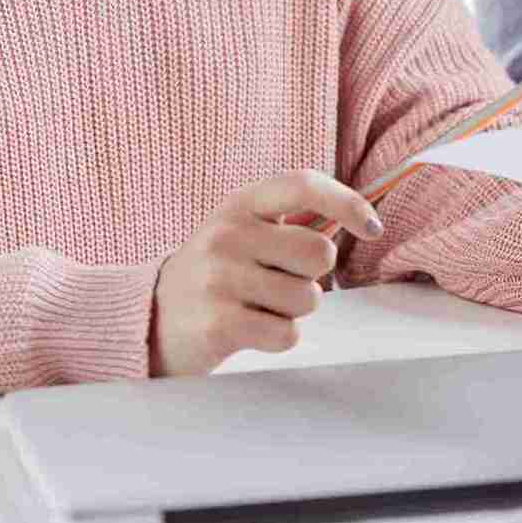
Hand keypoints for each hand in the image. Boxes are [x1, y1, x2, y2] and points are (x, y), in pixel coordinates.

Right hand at [149, 170, 382, 376]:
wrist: (148, 318)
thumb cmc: (216, 273)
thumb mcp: (243, 231)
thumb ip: (292, 222)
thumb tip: (362, 219)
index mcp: (240, 204)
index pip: (304, 185)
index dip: (348, 202)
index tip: (373, 228)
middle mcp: (228, 234)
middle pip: (320, 253)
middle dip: (312, 276)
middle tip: (279, 282)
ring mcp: (220, 278)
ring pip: (308, 299)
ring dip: (293, 311)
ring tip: (256, 306)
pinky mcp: (219, 324)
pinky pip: (288, 333)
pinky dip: (279, 337)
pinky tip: (249, 329)